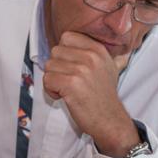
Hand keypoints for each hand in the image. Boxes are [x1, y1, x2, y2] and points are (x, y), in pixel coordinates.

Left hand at [43, 31, 138, 156]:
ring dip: (53, 80)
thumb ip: (90, 52)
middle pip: (55, 51)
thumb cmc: (103, 96)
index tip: (69, 66)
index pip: (67, 37)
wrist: (110, 119)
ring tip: (66, 90)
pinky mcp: (71, 83)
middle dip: (56, 67)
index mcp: (98, 49)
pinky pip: (47, 79)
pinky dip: (50, 90)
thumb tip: (67, 42)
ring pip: (49, 66)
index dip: (63, 53)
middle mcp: (90, 56)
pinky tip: (63, 96)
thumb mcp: (106, 66)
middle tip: (67, 81)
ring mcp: (81, 69)